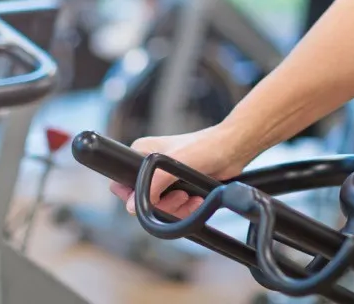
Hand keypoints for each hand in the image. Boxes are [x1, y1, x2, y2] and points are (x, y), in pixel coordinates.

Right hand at [109, 126, 250, 216]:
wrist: (232, 150)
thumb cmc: (206, 146)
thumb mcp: (176, 164)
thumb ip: (153, 184)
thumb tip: (132, 205)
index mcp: (141, 152)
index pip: (121, 183)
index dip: (134, 197)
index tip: (153, 200)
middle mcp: (149, 165)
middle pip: (143, 200)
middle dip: (163, 205)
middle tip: (179, 196)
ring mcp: (164, 177)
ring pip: (159, 207)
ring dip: (177, 208)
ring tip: (191, 197)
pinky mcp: (178, 186)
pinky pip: (174, 208)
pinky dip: (185, 208)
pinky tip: (196, 200)